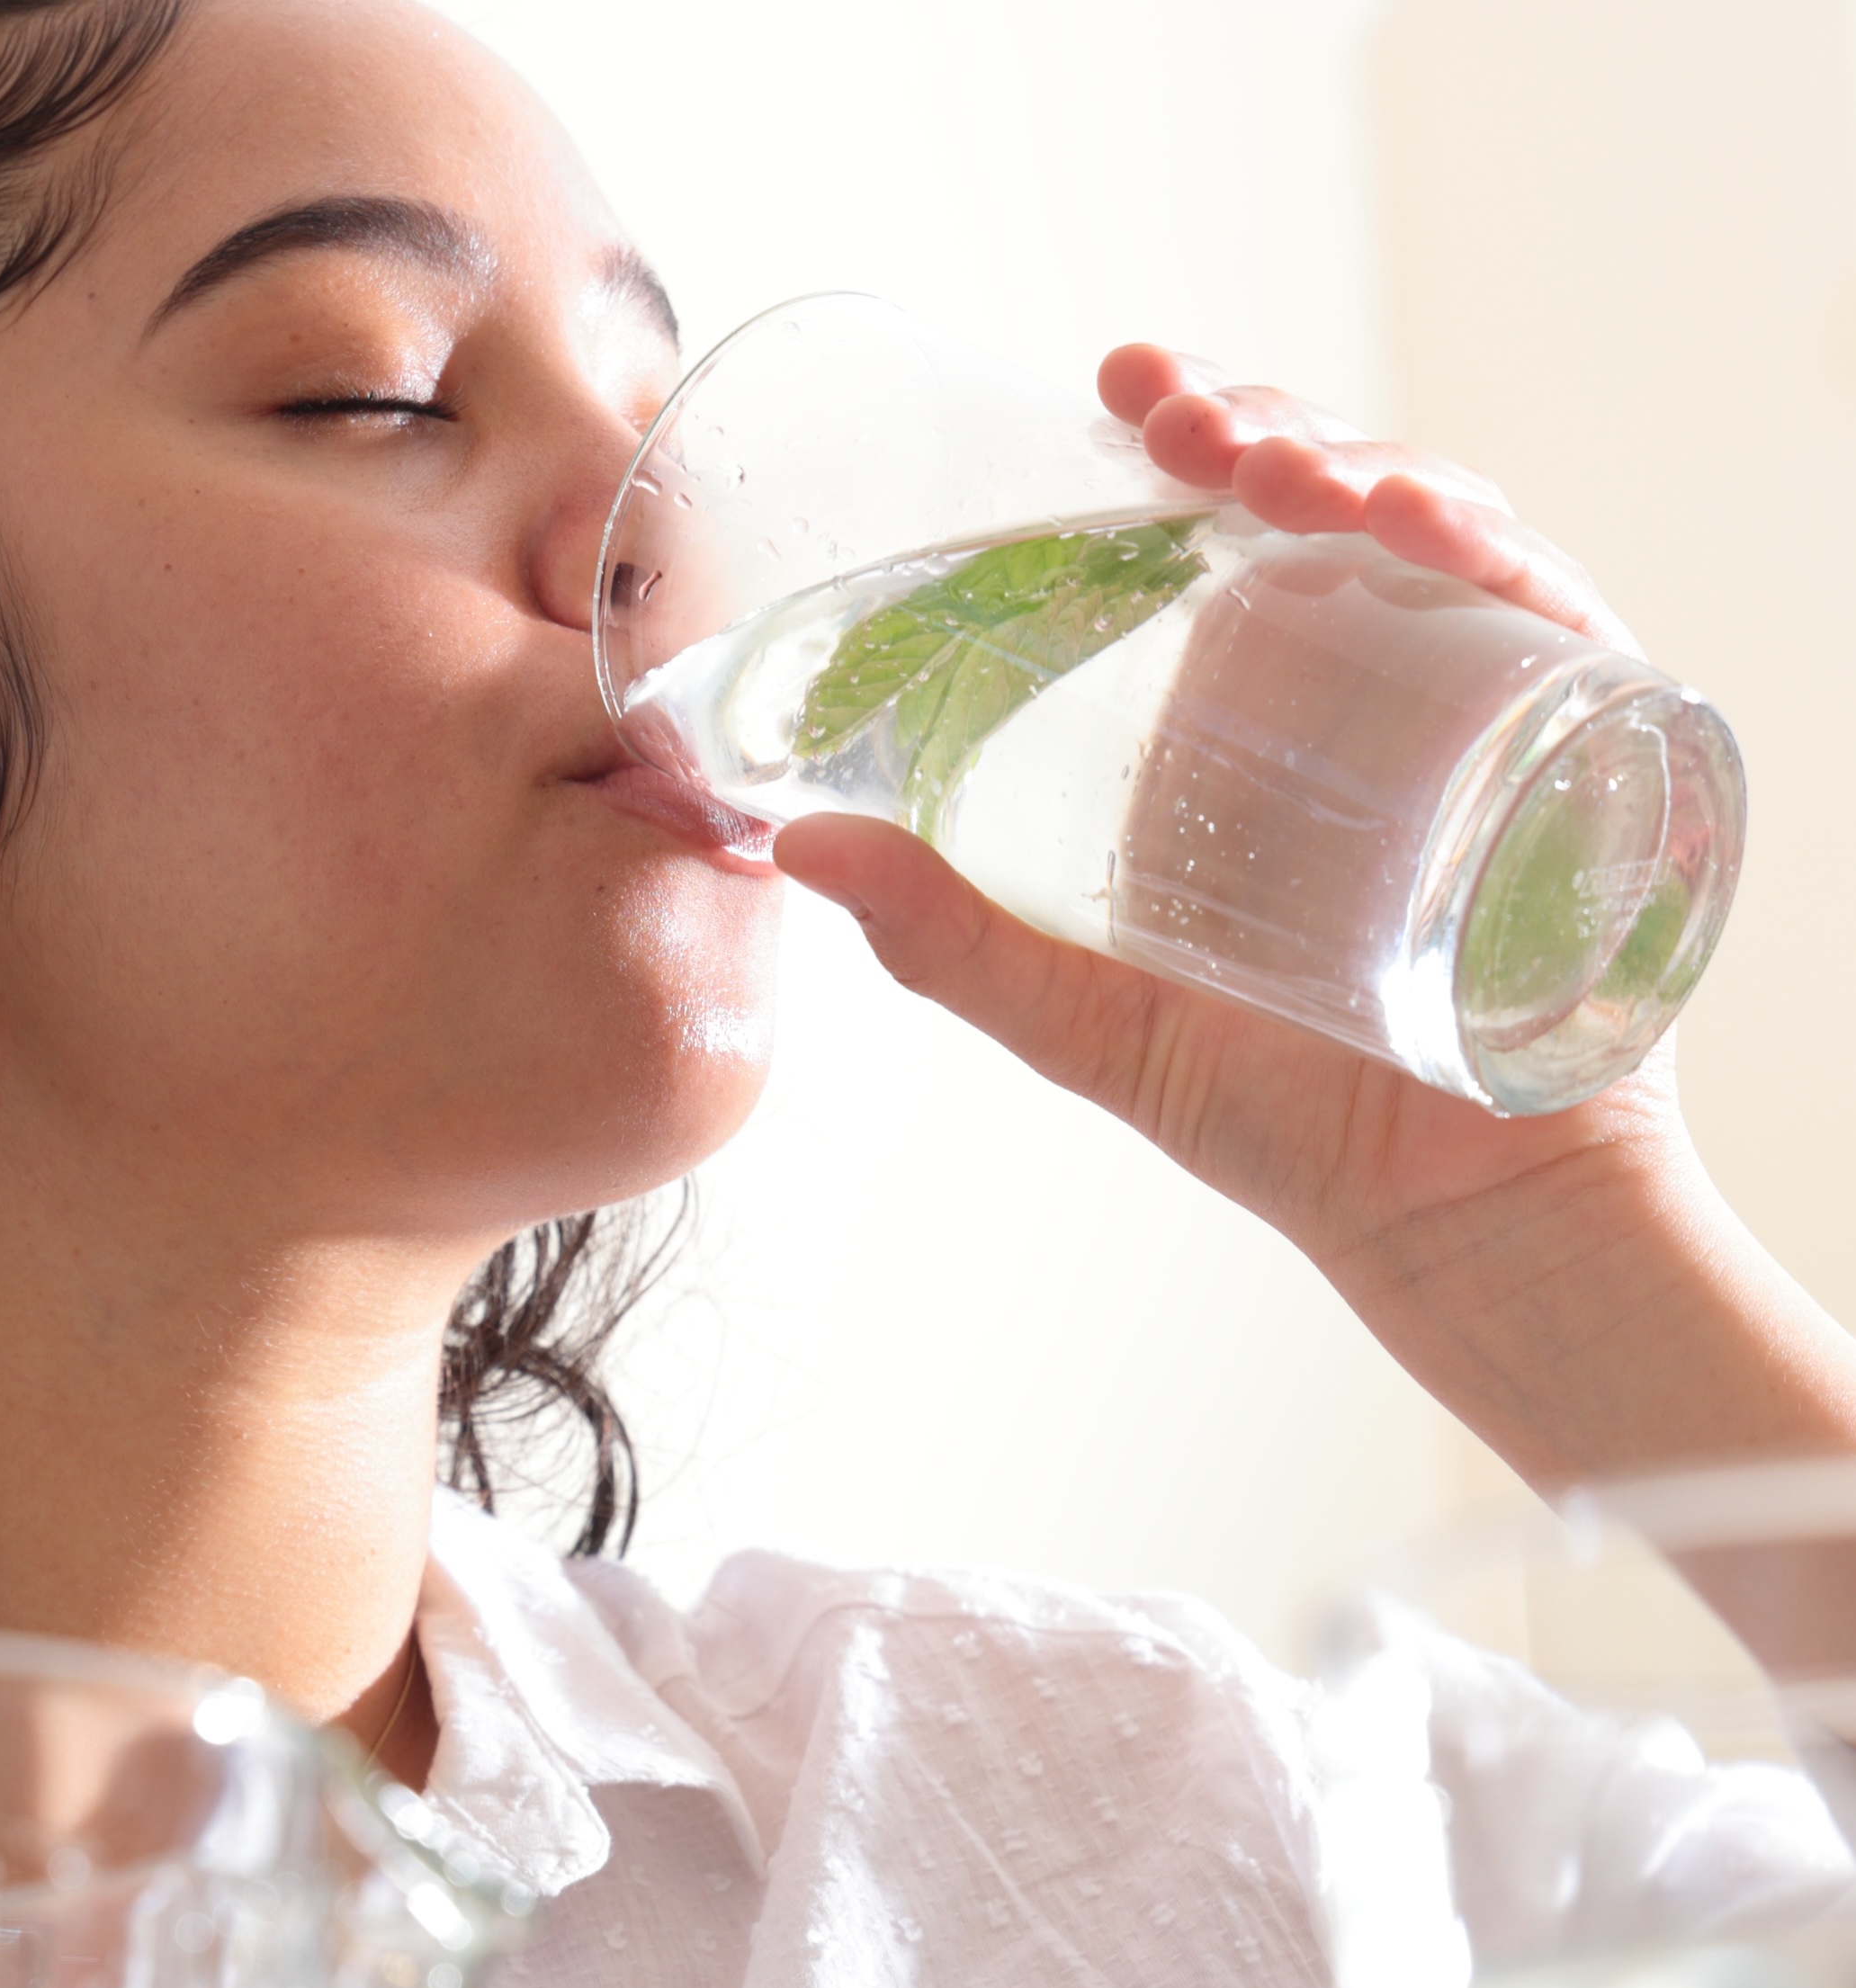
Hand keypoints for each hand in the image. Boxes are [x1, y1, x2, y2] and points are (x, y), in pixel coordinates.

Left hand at [768, 345, 1855, 1488]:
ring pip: (1434, 532)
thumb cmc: (1272, 1118)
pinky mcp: (1577, 751)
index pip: (1222, 532)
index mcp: (1248, 719)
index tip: (1117, 389)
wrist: (1441, 1217)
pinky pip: (1547, 617)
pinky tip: (1418, 528)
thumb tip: (791, 846)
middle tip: (1171, 413)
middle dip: (1255, 425)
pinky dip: (1490, 556)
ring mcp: (1475, 710)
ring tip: (1272, 462)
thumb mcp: (1082, 1017)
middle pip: (1324, 503)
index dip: (1181, 439)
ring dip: (1358, 465)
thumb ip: (944, 939)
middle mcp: (1366, 690)